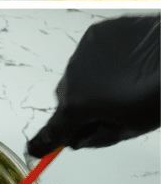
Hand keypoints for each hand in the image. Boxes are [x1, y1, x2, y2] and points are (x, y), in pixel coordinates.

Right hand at [27, 15, 159, 157]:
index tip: (34, 150)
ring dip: (90, 83)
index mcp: (78, 105)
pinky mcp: (94, 34)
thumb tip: (77, 140)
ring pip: (76, 75)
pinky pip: (88, 54)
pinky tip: (123, 63)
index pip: (53, 130)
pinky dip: (99, 62)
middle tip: (109, 110)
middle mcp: (72, 77)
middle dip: (80, 107)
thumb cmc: (159, 95)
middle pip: (66, 99)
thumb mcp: (131, 127)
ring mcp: (81, 52)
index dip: (44, 143)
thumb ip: (97, 137)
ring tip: (122, 82)